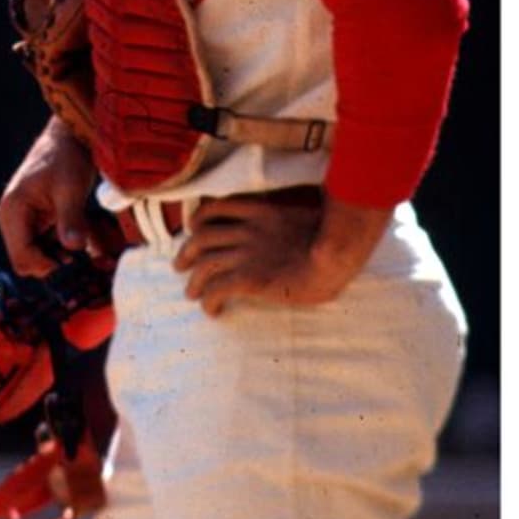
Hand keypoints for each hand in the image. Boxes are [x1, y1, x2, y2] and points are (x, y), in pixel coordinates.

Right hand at [0, 118, 101, 276]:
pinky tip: (81, 236)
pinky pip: (46, 245)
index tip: (74, 261)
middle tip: (80, 254)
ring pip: (38, 255)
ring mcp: (23, 220)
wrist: (69, 138)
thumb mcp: (71, 188)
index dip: (47, 265)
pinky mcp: (36, 220)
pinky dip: (63, 246)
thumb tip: (74, 248)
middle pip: (27, 261)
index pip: (22, 257)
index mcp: (13, 211)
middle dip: (54, 262)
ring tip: (84, 242)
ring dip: (60, 256)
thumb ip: (71, 219)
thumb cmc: (66, 157)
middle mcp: (12, 219)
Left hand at [172, 193, 390, 317]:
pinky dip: (209, 301)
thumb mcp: (310, 215)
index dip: (200, 219)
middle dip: (187, 251)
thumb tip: (297, 223)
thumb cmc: (335, 238)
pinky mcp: (249, 278)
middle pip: (203, 237)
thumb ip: (293, 216)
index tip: (194, 229)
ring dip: (194, 280)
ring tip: (191, 293)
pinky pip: (217, 289)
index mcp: (262, 210)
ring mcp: (247, 253)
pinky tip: (212, 311)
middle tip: (181, 264)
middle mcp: (248, 229)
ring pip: (205, 264)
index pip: (219, 208)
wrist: (337, 255)